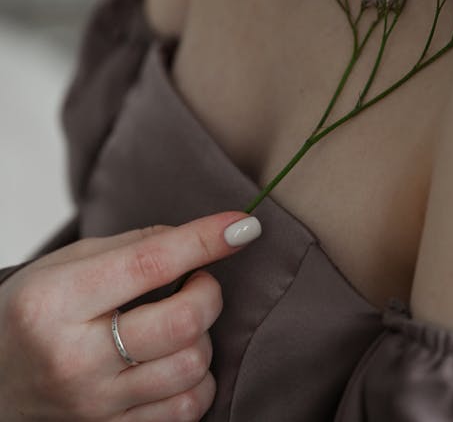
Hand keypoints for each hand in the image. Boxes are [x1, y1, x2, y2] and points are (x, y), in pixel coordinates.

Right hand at [0, 211, 260, 420]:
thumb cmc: (33, 313)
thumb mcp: (65, 265)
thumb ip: (134, 247)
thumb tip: (200, 239)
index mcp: (57, 303)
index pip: (148, 265)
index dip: (203, 241)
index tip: (242, 226)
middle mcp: (74, 361)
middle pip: (180, 325)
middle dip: (209, 293)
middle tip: (198, 281)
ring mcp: (93, 407)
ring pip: (191, 370)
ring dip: (204, 338)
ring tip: (181, 324)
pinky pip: (185, 412)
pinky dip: (197, 381)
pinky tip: (178, 361)